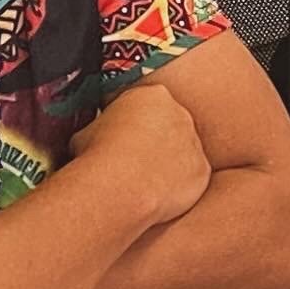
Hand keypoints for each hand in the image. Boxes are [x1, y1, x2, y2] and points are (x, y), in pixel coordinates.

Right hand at [70, 83, 211, 225]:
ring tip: (144, 180)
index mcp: (152, 95)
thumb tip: (97, 135)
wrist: (120, 185)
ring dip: (168, 163)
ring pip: (182, 151)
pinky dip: (178, 185)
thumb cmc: (99, 156)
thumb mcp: (88, 129)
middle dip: (155, 139)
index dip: (133, 121)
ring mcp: (194, 142)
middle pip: (169, 124)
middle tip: (135, 159)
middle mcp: (180, 113)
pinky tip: (157, 193)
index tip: (124, 136)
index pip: (146, 103)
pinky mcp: (201, 170)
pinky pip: (191, 176)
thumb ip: (103, 126)